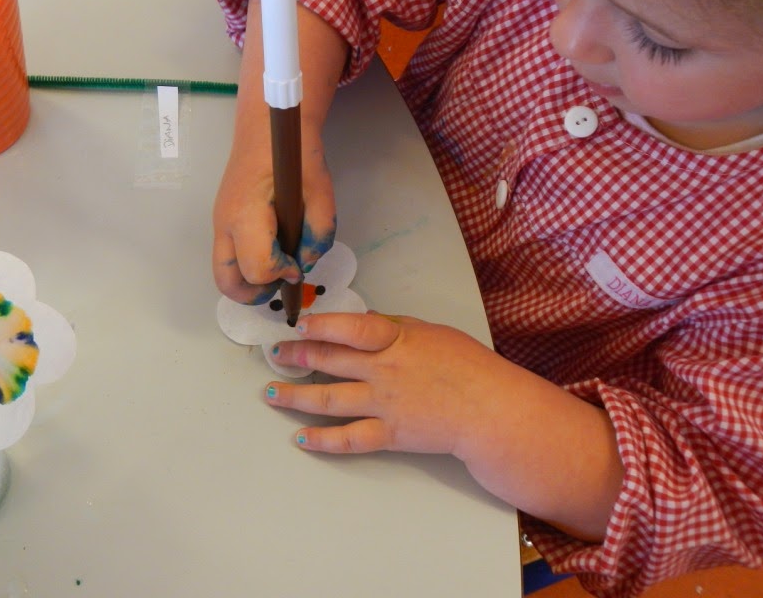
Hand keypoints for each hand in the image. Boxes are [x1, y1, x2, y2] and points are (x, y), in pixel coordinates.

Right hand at [212, 129, 336, 304]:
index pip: (258, 268)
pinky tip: (272, 249)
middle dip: (257, 293)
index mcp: (246, 214)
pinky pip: (229, 258)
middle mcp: (224, 224)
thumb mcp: (321, 193)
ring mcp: (219, 224)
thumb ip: (319, 234)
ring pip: (224, 273)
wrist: (266, 126)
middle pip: (228, 283)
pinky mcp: (222, 222)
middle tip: (283, 279)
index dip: (284, 273)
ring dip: (251, 280)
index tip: (299, 262)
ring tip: (279, 264)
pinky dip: (247, 266)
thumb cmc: (294, 155)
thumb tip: (305, 263)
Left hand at [265, 311, 624, 541]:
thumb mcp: (433, 332)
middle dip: (297, 355)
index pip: (351, 327)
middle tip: (274, 353)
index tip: (298, 323)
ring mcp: (384, 404)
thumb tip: (364, 322)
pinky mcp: (389, 434)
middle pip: (331, 360)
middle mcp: (384, 370)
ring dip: (296, 396)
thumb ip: (396, 328)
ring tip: (270, 393)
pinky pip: (349, 439)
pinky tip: (300, 437)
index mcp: (397, 339)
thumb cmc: (469, 366)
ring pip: (330, 399)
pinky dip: (323, 440)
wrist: (492, 411)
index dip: (321, 324)